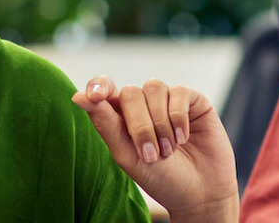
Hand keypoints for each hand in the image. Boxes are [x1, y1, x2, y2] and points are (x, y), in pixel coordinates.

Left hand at [74, 76, 237, 222]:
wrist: (200, 193)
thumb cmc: (161, 178)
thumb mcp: (127, 155)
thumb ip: (105, 125)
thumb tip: (78, 96)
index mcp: (122, 117)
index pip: (104, 89)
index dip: (98, 86)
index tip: (95, 96)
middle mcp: (144, 105)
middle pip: (130, 92)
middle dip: (139, 125)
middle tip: (151, 155)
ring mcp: (169, 100)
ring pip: (154, 88)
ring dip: (160, 123)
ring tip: (169, 150)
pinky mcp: (193, 100)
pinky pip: (179, 92)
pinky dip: (178, 118)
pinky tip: (184, 138)